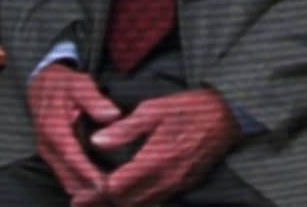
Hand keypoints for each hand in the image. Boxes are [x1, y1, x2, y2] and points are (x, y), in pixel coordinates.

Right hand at [27, 62, 122, 205]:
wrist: (41, 85)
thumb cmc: (63, 85)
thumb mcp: (79, 84)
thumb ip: (95, 100)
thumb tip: (113, 114)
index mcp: (53, 127)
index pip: (71, 155)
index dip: (87, 172)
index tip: (104, 185)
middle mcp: (47, 145)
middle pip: (68, 176)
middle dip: (90, 189)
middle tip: (114, 196)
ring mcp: (48, 154)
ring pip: (67, 181)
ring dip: (86, 192)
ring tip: (110, 197)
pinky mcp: (52, 158)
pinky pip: (66, 178)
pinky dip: (81, 187)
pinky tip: (100, 192)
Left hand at [89, 88, 241, 206]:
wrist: (226, 117)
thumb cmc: (188, 109)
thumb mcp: (154, 110)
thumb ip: (124, 129)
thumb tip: (97, 141)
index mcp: (155, 159)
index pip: (118, 187)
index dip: (96, 193)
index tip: (79, 194)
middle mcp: (166, 179)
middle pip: (127, 202)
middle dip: (102, 204)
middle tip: (79, 202)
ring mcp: (176, 185)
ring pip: (141, 205)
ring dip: (118, 206)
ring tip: (96, 203)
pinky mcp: (183, 186)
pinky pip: (156, 201)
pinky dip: (136, 203)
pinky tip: (124, 198)